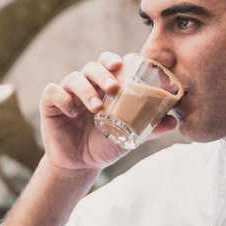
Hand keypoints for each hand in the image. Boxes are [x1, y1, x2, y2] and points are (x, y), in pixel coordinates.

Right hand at [38, 51, 177, 172]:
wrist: (80, 165)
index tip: (124, 65)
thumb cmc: (105, 145)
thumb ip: (150, 127)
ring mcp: (68, 93)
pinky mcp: (51, 104)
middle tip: (113, 86)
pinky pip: (53, 91)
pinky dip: (63, 98)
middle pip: (93, 65)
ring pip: (74, 77)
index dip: (116, 60)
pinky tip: (72, 113)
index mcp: (106, 87)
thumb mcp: (130, 137)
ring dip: (86, 90)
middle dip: (103, 72)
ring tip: (96, 108)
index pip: (111, 64)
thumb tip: (175, 122)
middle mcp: (87, 85)